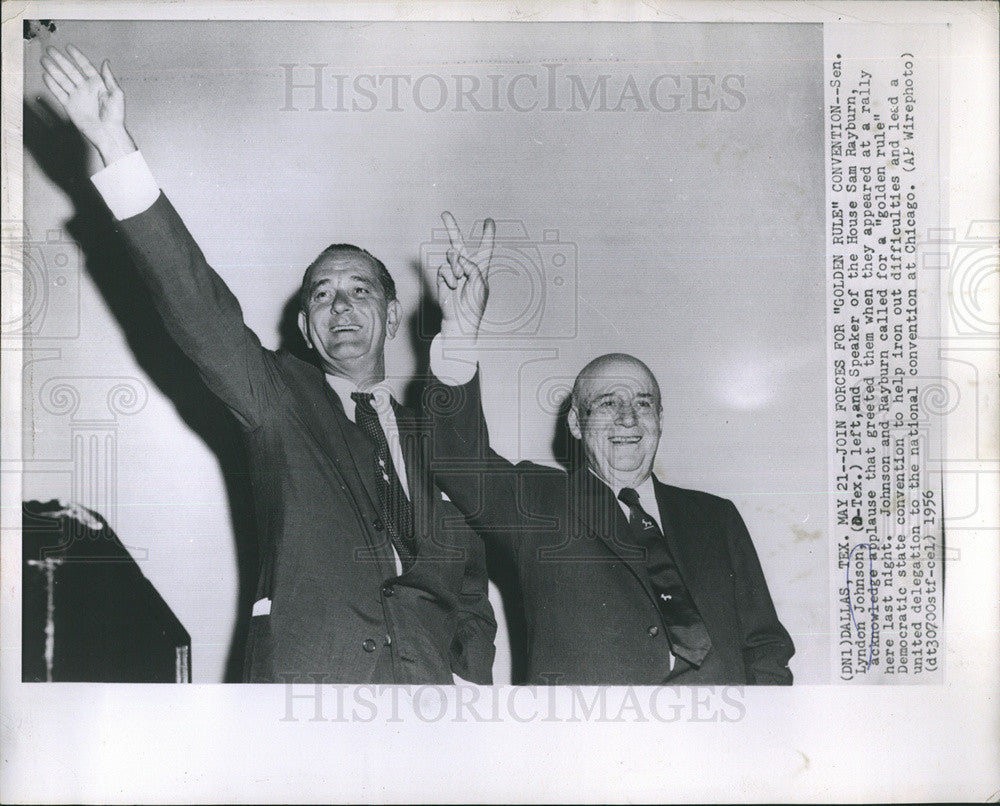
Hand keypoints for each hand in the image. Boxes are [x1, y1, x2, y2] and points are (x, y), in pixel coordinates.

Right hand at [40, 45, 134, 165]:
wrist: (107, 133)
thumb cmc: (115, 115)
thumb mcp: (116, 94)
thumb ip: (109, 78)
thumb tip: (106, 62)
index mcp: (97, 84)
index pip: (85, 66)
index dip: (77, 57)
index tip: (69, 47)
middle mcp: (85, 88)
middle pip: (70, 70)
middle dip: (60, 60)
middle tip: (50, 49)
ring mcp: (77, 96)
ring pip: (62, 79)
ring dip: (53, 69)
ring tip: (44, 60)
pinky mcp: (70, 105)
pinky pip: (59, 93)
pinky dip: (52, 85)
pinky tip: (46, 76)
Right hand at [436, 212, 494, 338]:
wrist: (460, 321)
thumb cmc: (474, 305)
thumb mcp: (480, 283)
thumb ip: (472, 266)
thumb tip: (457, 257)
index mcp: (481, 268)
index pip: (485, 248)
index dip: (487, 234)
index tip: (489, 221)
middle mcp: (466, 267)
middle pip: (458, 243)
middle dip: (451, 228)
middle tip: (444, 213)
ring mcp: (453, 272)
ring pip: (451, 256)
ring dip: (456, 265)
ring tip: (459, 278)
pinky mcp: (443, 278)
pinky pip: (443, 268)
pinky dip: (449, 276)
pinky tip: (452, 286)